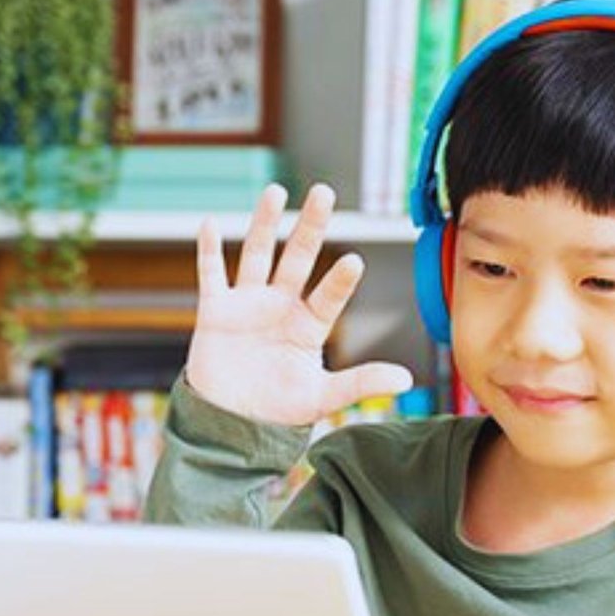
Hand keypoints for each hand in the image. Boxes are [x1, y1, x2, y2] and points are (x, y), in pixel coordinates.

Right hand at [185, 183, 413, 424]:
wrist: (232, 424)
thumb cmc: (279, 409)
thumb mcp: (323, 398)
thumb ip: (362, 383)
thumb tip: (407, 380)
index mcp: (309, 324)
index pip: (329, 296)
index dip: (339, 281)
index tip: (354, 262)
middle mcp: (281, 306)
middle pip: (298, 258)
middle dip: (310, 227)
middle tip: (324, 192)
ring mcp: (248, 305)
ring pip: (257, 255)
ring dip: (263, 223)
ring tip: (275, 191)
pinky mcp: (216, 311)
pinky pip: (211, 275)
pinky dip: (208, 250)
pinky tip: (211, 223)